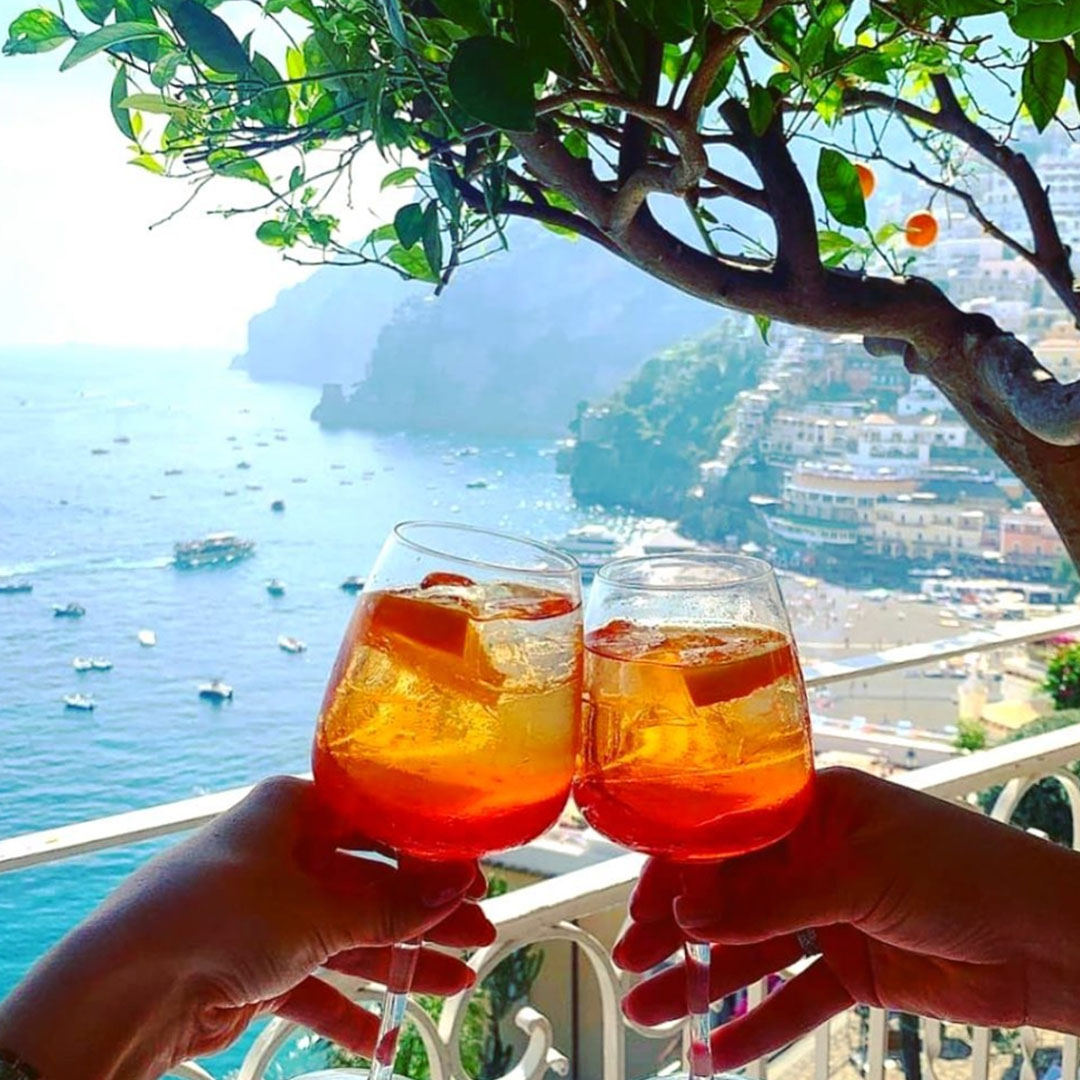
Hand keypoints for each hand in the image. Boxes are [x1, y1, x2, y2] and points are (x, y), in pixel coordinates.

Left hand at [0, 776, 494, 1079]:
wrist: (125, 989)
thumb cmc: (218, 915)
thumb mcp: (318, 908)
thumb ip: (392, 904)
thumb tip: (459, 886)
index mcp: (292, 810)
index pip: (376, 822)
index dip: (427, 850)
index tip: (473, 874)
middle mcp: (282, 853)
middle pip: (370, 882)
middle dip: (425, 912)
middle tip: (480, 930)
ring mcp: (268, 912)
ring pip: (350, 935)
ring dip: (402, 961)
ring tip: (459, 982)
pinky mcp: (254, 965)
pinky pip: (315, 983)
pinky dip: (346, 1010)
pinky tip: (385, 1036)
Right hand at [614, 767, 1079, 1067]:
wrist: (1046, 941)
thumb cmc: (960, 871)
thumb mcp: (856, 874)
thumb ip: (770, 899)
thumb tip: (687, 914)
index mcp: (812, 806)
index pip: (726, 832)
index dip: (678, 868)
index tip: (638, 904)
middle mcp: (814, 855)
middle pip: (729, 894)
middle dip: (677, 929)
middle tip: (629, 963)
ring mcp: (832, 914)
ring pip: (751, 950)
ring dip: (700, 981)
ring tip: (646, 1011)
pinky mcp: (854, 969)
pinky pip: (793, 999)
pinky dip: (756, 1026)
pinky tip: (712, 1051)